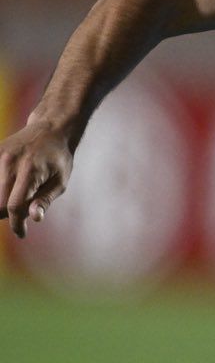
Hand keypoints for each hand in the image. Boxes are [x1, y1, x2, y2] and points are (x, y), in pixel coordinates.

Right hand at [0, 121, 74, 238]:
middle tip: (19, 215)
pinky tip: (8, 190)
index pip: (14, 206)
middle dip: (7, 215)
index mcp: (30, 171)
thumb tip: (34, 218)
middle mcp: (9, 163)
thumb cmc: (58, 159)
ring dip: (0, 204)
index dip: (16, 224)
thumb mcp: (60, 181)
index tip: (21, 233)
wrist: (50, 129)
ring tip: (14, 200)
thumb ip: (45, 200)